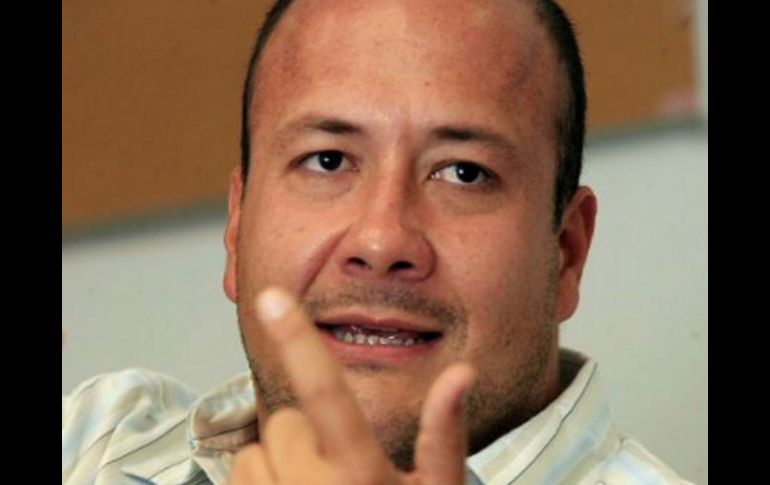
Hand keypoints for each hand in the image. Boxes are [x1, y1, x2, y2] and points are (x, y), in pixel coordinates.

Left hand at [229, 287, 475, 484]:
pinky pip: (241, 483)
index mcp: (360, 473)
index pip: (326, 391)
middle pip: (283, 422)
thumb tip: (461, 375)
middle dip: (304, 435)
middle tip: (340, 467)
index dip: (299, 339)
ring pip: (252, 453)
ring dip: (277, 462)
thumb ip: (445, 436)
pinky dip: (262, 484)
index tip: (271, 298)